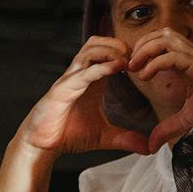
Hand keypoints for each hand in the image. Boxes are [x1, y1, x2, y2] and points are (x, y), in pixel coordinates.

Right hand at [18, 38, 151, 155]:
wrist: (42, 145)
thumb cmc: (68, 134)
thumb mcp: (104, 136)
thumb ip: (126, 138)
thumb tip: (149, 148)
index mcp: (90, 80)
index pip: (106, 51)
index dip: (125, 52)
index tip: (142, 63)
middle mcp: (80, 75)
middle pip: (97, 42)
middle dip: (118, 44)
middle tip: (135, 58)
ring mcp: (70, 80)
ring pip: (89, 50)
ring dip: (110, 51)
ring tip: (127, 61)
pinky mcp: (62, 90)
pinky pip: (83, 73)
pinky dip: (100, 67)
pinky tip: (116, 68)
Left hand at [130, 29, 192, 148]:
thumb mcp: (188, 119)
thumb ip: (168, 128)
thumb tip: (151, 145)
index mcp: (190, 62)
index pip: (164, 41)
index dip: (145, 49)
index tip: (132, 68)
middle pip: (163, 33)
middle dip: (143, 44)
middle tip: (130, 64)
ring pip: (167, 38)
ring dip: (147, 49)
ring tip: (136, 67)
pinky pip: (174, 57)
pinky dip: (156, 63)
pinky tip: (146, 76)